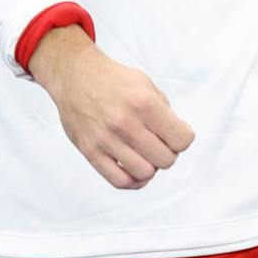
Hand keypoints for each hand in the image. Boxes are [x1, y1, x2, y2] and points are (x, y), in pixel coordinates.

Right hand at [29, 26, 195, 189]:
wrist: (75, 76)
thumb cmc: (114, 80)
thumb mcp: (145, 83)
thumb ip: (164, 110)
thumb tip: (176, 139)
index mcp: (144, 102)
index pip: (182, 139)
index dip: (183, 138)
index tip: (174, 132)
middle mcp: (125, 122)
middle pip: (166, 159)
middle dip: (168, 153)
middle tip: (158, 142)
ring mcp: (106, 139)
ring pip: (145, 173)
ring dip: (150, 166)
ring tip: (144, 153)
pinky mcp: (90, 151)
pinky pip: (120, 181)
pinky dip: (134, 180)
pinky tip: (134, 168)